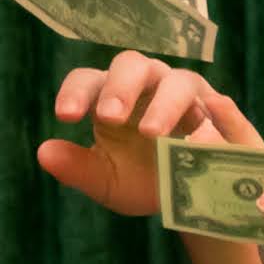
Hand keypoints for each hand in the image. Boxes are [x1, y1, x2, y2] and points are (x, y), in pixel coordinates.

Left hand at [36, 52, 253, 220]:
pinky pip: (218, 105)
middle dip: (120, 87)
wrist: (191, 198)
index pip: (88, 80)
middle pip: (131, 65)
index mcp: (112, 96)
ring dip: (164, 103)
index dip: (76, 93)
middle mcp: (147, 84)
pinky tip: (205, 129)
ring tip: (152, 133)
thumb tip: (44, 153)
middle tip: (109, 116)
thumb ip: (78, 169)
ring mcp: (185, 92)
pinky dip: (215, 114)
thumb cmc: (144, 179)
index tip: (65, 117)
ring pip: (177, 81)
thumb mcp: (108, 182)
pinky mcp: (219, 110)